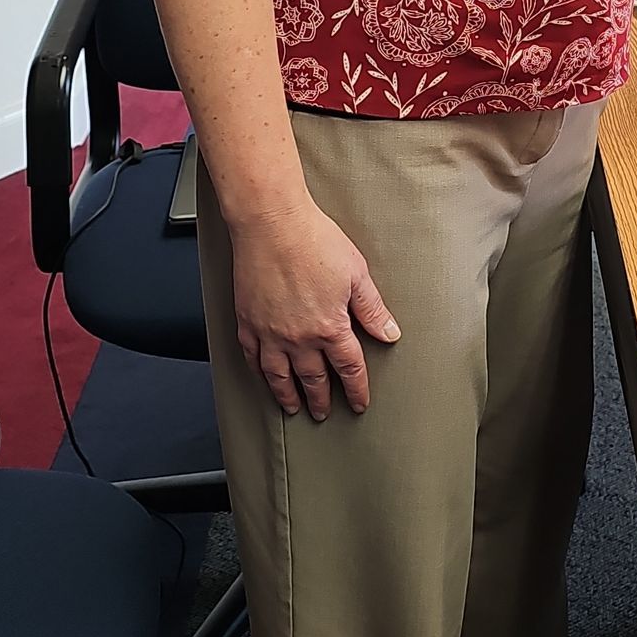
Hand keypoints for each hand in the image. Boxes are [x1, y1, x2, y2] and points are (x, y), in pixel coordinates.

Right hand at [228, 201, 399, 419]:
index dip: (356, 389)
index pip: (348, 368)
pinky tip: (264, 378)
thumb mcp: (356, 274)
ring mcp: (269, 333)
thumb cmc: (313, 240)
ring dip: (289, 396)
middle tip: (324, 413)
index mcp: (330, 327)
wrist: (271, 223)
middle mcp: (299, 338)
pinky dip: (259, 374)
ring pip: (279, 377)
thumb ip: (372, 309)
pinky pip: (253, 358)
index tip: (359, 403)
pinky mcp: (247, 322)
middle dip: (322, 400)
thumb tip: (389, 333)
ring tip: (294, 408)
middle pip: (313, 379)